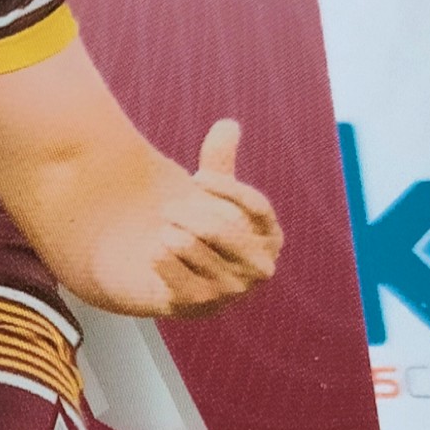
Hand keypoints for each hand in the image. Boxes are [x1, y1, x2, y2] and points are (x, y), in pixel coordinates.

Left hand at [138, 120, 281, 315]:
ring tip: (166, 232)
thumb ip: (220, 161)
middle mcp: (261, 268)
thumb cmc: (200, 228)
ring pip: (189, 242)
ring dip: (169, 231)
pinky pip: (168, 262)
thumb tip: (227, 124)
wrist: (171, 278)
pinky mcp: (201, 306)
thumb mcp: (212, 196)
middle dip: (187, 211)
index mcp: (272, 238)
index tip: (196, 177)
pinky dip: (157, 253)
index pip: (254, 205)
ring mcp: (233, 291)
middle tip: (168, 208)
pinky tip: (157, 254)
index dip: (223, 187)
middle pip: (221, 226)